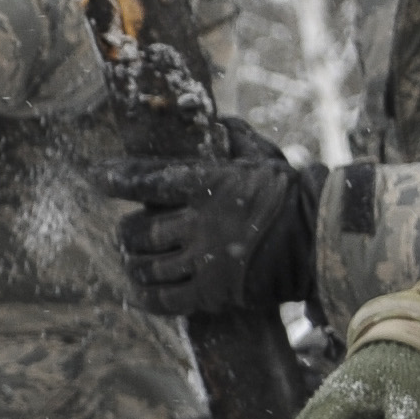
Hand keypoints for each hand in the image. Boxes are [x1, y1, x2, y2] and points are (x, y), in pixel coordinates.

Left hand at [95, 142, 320, 314]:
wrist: (321, 241)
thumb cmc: (292, 194)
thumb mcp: (264, 158)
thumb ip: (236, 137)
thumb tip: (218, 118)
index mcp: (210, 184)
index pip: (150, 180)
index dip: (119, 179)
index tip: (98, 178)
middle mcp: (202, 223)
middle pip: (140, 230)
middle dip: (126, 233)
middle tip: (124, 234)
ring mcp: (206, 260)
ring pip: (147, 266)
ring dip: (133, 264)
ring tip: (132, 261)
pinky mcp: (214, 293)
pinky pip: (165, 300)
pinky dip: (145, 298)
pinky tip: (135, 293)